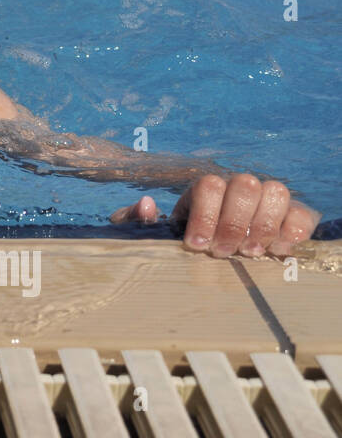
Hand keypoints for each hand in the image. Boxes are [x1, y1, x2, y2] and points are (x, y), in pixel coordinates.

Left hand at [111, 173, 319, 257]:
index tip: (196, 244)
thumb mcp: (147, 231)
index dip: (204, 214)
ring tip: (249, 252)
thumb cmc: (175, 238)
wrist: (210, 248)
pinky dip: (294, 230)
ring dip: (264, 225)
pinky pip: (302, 213)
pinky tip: (278, 250)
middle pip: (244, 185)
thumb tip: (147, 204)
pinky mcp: (290, 216)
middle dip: (233, 222)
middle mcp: (236, 186)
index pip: (208, 185)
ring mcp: (265, 199)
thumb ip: (135, 219)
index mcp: (203, 188)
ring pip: (275, 192)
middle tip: (222, 251)